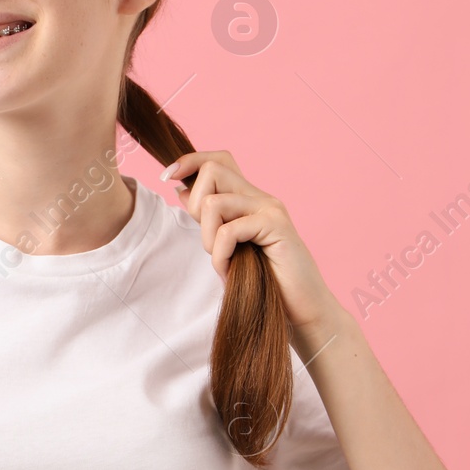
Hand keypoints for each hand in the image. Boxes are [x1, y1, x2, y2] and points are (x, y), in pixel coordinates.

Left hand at [161, 150, 344, 330]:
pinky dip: (221, 256)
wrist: (303, 309)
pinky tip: (230, 271)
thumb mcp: (229, 246)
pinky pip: (228, 231)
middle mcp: (260, 197)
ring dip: (208, 239)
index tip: (167, 177)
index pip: (217, 160)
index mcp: (249, 200)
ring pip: (213, 202)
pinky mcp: (276, 226)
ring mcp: (270, 209)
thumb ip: (210, 218)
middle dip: (195, 206)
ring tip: (224, 262)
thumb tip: (181, 189)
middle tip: (209, 242)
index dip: (189, 162)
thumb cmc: (266, 283)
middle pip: (212, 169)